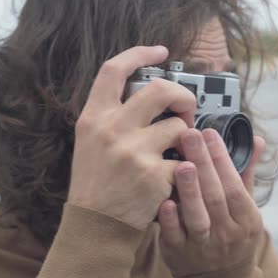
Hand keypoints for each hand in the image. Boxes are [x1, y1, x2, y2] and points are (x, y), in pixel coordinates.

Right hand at [67, 46, 196, 228]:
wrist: (95, 226)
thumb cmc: (96, 183)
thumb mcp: (91, 142)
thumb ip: (114, 115)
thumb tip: (151, 93)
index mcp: (93, 117)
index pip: (113, 70)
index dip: (139, 53)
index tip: (160, 51)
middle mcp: (112, 129)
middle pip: (161, 89)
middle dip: (183, 95)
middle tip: (185, 109)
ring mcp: (134, 151)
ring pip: (181, 127)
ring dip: (186, 139)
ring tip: (176, 153)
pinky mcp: (155, 175)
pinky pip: (186, 159)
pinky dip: (185, 168)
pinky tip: (172, 179)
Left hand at [158, 128, 266, 276]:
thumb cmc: (234, 234)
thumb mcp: (247, 208)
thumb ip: (246, 173)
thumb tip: (255, 139)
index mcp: (247, 220)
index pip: (235, 185)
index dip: (222, 159)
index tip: (210, 133)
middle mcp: (227, 233)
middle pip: (215, 196)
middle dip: (203, 163)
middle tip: (190, 134)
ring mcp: (203, 245)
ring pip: (197, 216)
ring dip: (190, 189)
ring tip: (182, 162)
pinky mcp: (179, 254)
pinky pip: (174, 235)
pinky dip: (170, 219)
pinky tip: (165, 199)